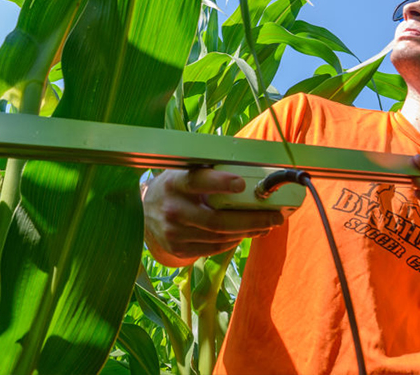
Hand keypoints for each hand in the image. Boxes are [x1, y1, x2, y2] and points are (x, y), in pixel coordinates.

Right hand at [143, 169, 285, 266]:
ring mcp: (174, 233)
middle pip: (216, 220)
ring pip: (219, 237)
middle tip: (275, 217)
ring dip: (247, 232)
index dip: (219, 183)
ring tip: (266, 225)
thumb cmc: (175, 187)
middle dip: (251, 220)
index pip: (197, 181)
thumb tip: (249, 170)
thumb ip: (209, 172)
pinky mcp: (178, 249)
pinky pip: (214, 248)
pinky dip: (233, 241)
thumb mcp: (184, 172)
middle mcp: (172, 209)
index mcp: (174, 183)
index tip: (241, 183)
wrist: (144, 213)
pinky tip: (245, 233)